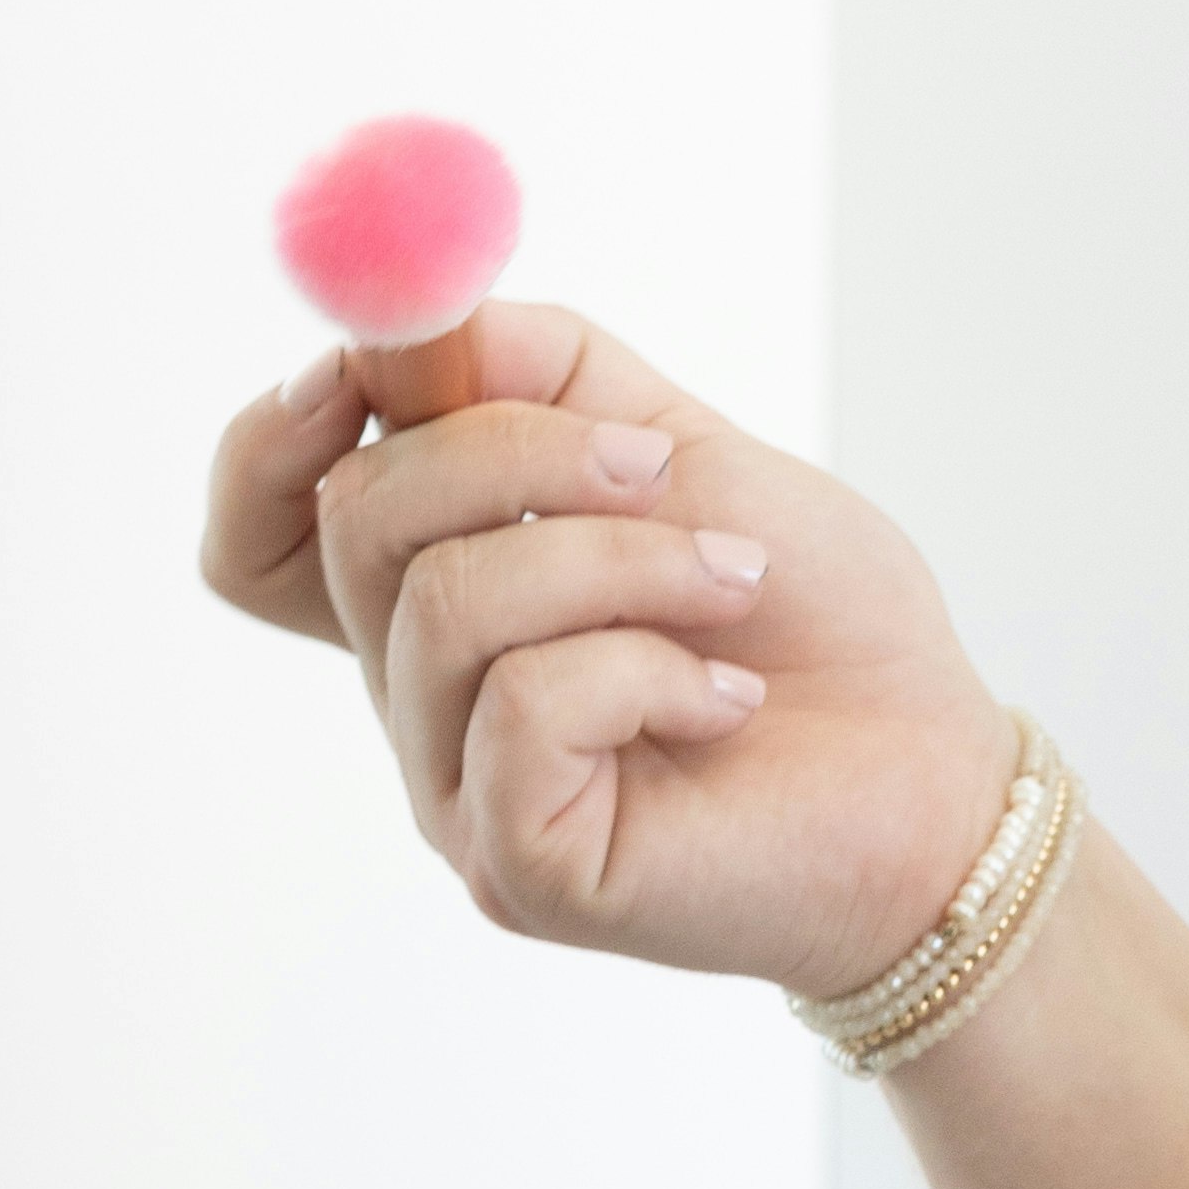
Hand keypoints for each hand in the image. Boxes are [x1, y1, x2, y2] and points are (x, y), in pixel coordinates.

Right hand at [202, 302, 1015, 999]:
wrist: (932, 776)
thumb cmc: (814, 624)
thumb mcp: (680, 448)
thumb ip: (546, 377)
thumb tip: (413, 320)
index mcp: (434, 596)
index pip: (256, 531)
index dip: (272, 440)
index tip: (369, 362)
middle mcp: (420, 701)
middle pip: (351, 523)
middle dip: (512, 451)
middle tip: (658, 465)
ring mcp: (456, 794)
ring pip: (444, 606)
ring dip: (614, 560)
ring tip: (731, 589)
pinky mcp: (518, 868)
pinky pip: (521, 709)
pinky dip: (646, 670)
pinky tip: (728, 700)